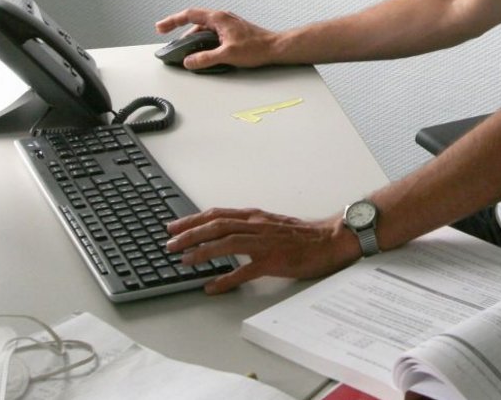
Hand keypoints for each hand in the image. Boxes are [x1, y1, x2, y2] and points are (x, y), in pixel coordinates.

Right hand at [154, 8, 280, 70]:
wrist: (276, 48)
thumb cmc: (257, 47)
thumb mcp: (227, 55)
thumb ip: (205, 58)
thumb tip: (189, 61)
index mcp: (219, 18)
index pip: (190, 15)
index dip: (172, 21)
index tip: (160, 27)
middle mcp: (222, 18)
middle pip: (195, 23)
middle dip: (181, 33)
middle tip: (171, 45)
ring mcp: (227, 25)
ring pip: (204, 30)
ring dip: (193, 40)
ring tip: (186, 53)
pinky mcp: (232, 32)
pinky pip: (212, 35)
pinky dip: (203, 42)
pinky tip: (203, 53)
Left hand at [165, 207, 357, 293]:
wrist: (331, 240)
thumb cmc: (303, 235)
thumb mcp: (271, 224)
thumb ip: (250, 227)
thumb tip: (226, 234)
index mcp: (255, 216)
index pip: (217, 214)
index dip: (192, 220)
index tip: (174, 226)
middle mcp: (256, 225)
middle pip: (216, 226)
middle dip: (189, 234)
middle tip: (169, 243)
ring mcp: (265, 243)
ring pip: (226, 243)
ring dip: (202, 251)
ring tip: (184, 260)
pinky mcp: (274, 261)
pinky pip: (245, 271)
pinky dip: (225, 279)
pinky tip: (212, 287)